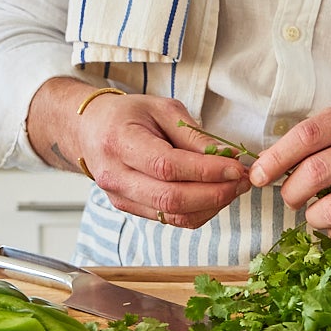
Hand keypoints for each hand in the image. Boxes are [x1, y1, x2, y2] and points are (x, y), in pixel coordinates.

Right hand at [27, 79, 250, 227]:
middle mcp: (115, 176)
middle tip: (242, 181)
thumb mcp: (161, 109)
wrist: (88, 130)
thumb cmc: (126, 115)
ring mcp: (120, 198)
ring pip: (172, 216)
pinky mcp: (129, 209)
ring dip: (211, 206)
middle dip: (214, 193)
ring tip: (233, 188)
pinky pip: (169, 220)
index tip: (236, 167)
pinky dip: (198, 212)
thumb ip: (193, 135)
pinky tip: (214, 196)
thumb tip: (229, 157)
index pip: (167, 166)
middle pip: (170, 199)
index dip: (206, 171)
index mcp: (120, 142)